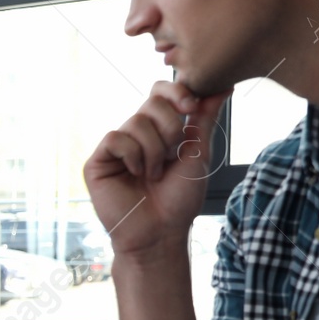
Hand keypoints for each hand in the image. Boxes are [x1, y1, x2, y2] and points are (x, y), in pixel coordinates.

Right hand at [84, 80, 230, 258]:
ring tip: (153, 175)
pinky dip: (132, 157)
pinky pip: (116, 139)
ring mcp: (115, 147)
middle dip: (170, 128)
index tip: (192, 107)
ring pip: (135, 122)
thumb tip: (221, 87)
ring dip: (153, 151)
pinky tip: (134, 175)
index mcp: (158, 129)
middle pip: (152, 102)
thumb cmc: (179, 199)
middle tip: (171, 156)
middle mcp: (135, 134)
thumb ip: (204, 119)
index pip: (161, 92)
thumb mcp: (198, 154)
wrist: (161, 232)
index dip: (176, 91)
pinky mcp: (97, 161)